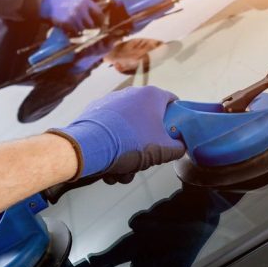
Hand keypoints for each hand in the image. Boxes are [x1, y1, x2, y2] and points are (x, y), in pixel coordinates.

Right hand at [39, 0, 103, 32]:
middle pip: (93, 25)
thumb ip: (89, 9)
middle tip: (87, 31)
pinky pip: (75, 33)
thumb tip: (102, 20)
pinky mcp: (68, 23)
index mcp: (86, 2)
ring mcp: (74, 16)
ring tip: (76, 29)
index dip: (100, 22)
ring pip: (84, 30)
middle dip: (90, 30)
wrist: (49, 5)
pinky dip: (73, 34)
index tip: (99, 26)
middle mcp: (81, 8)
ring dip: (81, 32)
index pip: (100, 14)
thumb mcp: (79, 2)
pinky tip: (70, 30)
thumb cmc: (66, 4)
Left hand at [49, 86, 185, 179]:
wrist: (88, 147)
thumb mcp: (162, 151)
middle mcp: (132, 93)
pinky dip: (111, 148)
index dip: (177, 118)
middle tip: (143, 162)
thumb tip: (179, 147)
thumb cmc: (131, 144)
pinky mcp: (94, 112)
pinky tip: (107, 167)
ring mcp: (111, 101)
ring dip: (127, 154)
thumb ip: (177, 148)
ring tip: (121, 173)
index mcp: (151, 95)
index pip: (173, 101)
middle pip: (148, 121)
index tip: (176, 134)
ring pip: (128, 130)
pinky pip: (110, 130)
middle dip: (147, 146)